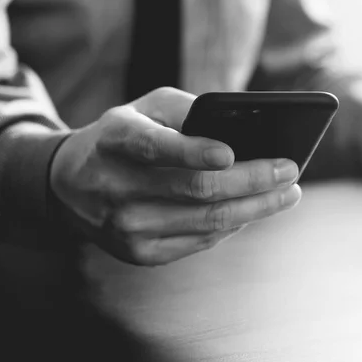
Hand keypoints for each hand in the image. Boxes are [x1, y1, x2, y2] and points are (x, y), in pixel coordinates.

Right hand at [50, 88, 301, 265]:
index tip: (232, 152)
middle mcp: (115, 187)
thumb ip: (188, 111)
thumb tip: (244, 129)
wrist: (71, 184)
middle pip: (197, 190)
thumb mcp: (145, 109)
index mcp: (115, 140)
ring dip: (257, 208)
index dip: (194, 152)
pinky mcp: (139, 253)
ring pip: (207, 222)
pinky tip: (254, 211)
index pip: (155, 147)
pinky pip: (200, 241)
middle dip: (254, 180)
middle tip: (290, 170)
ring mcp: (126, 227)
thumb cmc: (123, 137)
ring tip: (287, 194)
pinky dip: (234, 225)